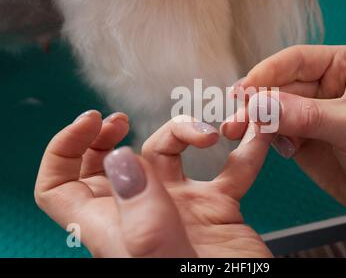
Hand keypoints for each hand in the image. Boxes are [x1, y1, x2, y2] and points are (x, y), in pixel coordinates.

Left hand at [35, 111, 273, 257]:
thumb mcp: (164, 257)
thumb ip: (142, 214)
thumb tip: (120, 159)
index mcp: (115, 228)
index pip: (61, 187)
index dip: (64, 150)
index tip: (89, 122)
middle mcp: (143, 213)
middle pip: (108, 165)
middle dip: (110, 135)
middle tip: (121, 120)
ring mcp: (181, 208)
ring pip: (168, 154)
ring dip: (186, 132)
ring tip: (209, 135)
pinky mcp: (216, 208)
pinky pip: (229, 169)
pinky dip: (244, 150)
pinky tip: (254, 136)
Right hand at [222, 45, 345, 255]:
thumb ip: (308, 116)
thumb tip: (261, 106)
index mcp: (342, 65)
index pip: (296, 60)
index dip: (268, 72)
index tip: (244, 90)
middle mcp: (322, 83)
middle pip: (278, 85)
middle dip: (256, 102)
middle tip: (236, 119)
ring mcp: (308, 111)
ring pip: (271, 109)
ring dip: (252, 120)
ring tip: (234, 132)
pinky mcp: (299, 135)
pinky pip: (272, 130)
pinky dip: (261, 137)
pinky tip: (254, 144)